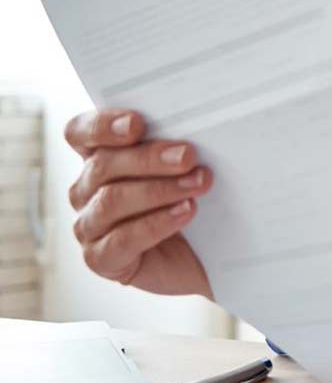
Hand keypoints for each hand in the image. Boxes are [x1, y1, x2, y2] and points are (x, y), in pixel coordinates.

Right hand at [65, 109, 213, 298]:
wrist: (199, 258)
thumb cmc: (187, 204)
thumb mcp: (181, 171)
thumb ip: (174, 149)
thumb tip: (188, 137)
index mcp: (98, 159)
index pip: (80, 133)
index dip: (102, 125)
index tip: (136, 123)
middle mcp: (86, 191)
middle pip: (103, 165)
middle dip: (150, 158)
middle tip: (188, 156)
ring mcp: (89, 226)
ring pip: (112, 201)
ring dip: (160, 190)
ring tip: (198, 184)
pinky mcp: (101, 259)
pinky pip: (122, 239)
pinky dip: (157, 223)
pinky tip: (185, 212)